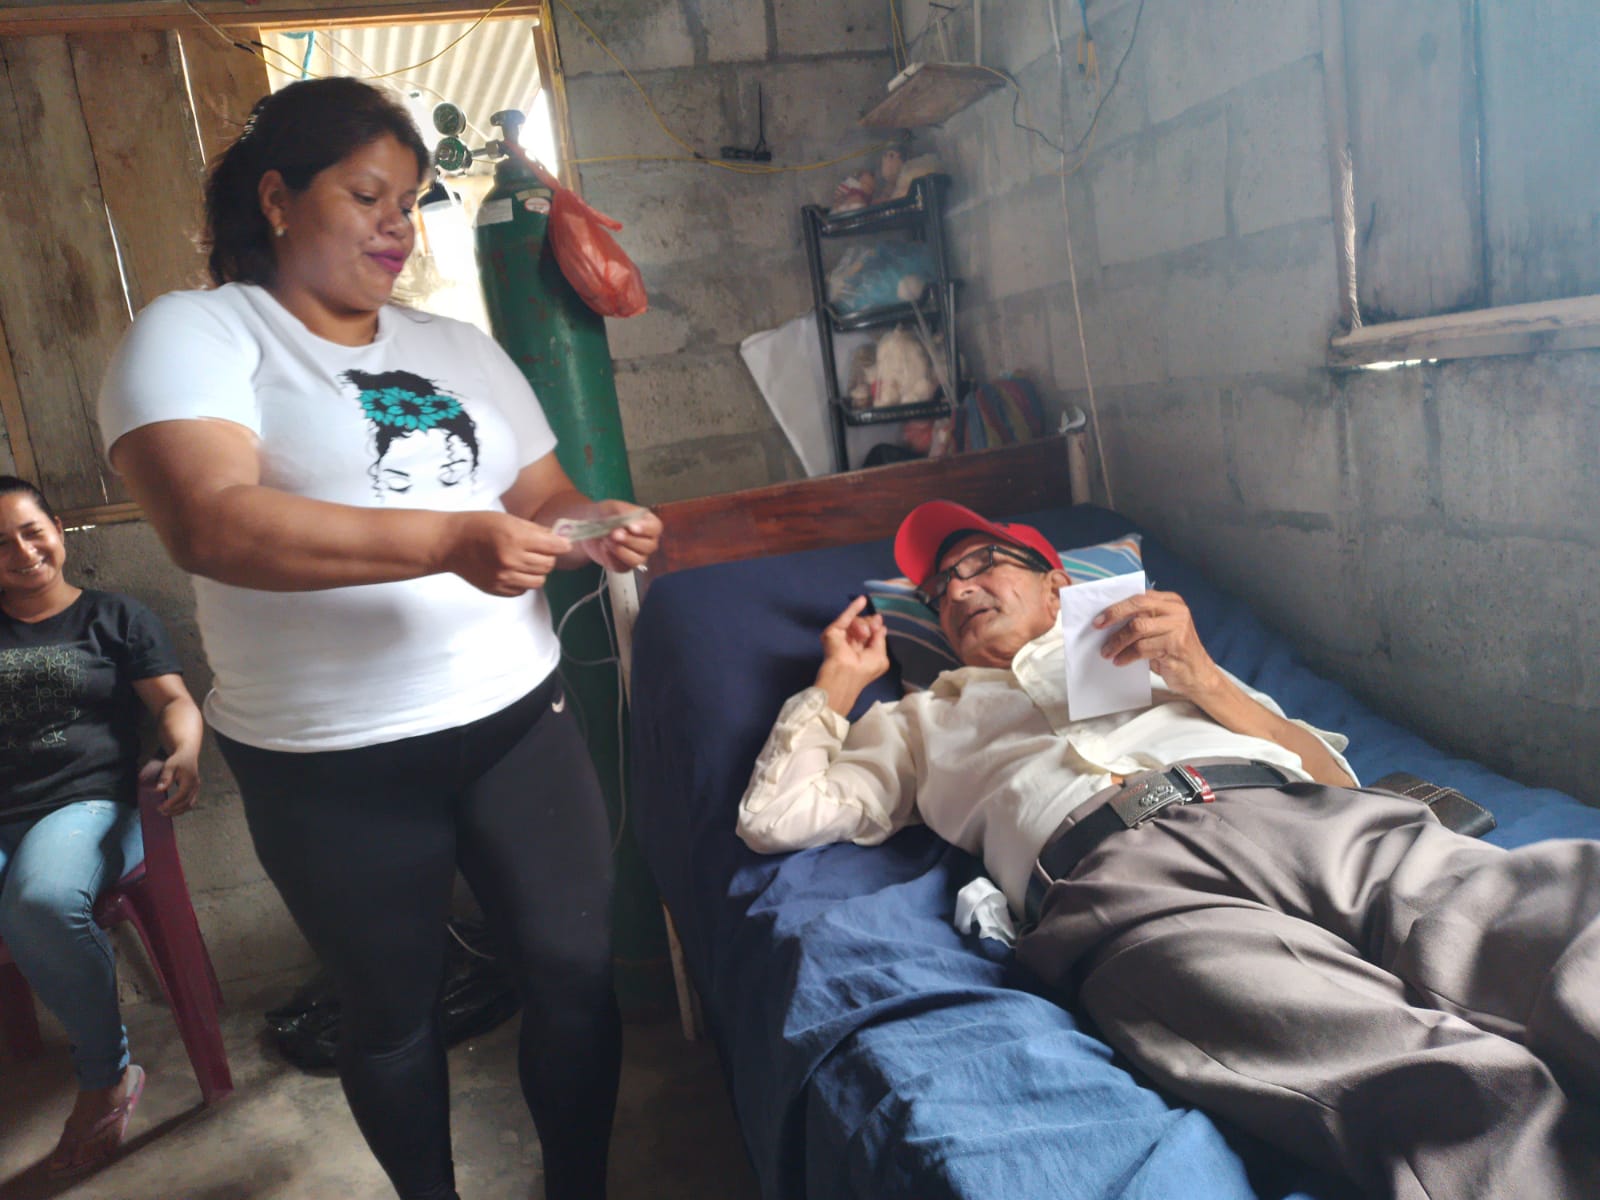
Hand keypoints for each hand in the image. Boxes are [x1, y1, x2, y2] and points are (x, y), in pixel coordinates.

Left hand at [154, 751, 200, 815]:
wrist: (188, 755)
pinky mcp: (195, 790)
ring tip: (166, 813)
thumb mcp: (170, 766)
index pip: (181, 795)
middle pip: (186, 803)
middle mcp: (195, 786)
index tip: (161, 807)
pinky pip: (190, 802)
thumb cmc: (178, 760)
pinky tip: (173, 810)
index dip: (171, 803)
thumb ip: (165, 777)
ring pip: (190, 805)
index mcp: (189, 780)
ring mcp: (196, 789)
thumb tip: (159, 790)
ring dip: (178, 811)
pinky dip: (182, 808)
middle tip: (160, 811)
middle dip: (173, 809)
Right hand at [442, 511, 570, 595]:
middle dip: (549, 557)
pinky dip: (524, 582)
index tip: (563, 544)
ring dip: (538, 572)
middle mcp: (512, 560)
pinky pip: (523, 590)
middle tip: (540, 551)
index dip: (562, 545)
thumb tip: (558, 539)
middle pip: (548, 565)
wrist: (450, 543)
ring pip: (539, 581)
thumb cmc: (479, 525)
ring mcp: (504, 578)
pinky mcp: (497, 590)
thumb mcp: (508, 519)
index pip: (553, 547)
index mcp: (516, 538)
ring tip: (528, 563)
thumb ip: (535, 531)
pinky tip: (515, 571)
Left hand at [581, 502, 661, 572]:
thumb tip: (630, 522)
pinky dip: (611, 558)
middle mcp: (647, 541)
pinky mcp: (623, 566)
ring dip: (620, 551)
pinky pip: (622, 567)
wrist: (588, 526)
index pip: (655, 528)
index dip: (645, 529)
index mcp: (648, 523)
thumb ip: (622, 512)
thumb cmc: (605, 515)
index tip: (631, 527)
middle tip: (614, 534)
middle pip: (649, 546)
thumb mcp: (612, 507)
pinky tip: (604, 548)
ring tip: (606, 540)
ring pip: (637, 560)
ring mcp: (637, 555)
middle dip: (629, 540)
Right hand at [816, 596, 888, 713]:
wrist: (845, 675)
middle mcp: (851, 643)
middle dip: (870, 625)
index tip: (879, 625)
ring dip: (862, 625)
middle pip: (864, 625)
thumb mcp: (880, 655)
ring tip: (863, 634)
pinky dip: (853, 608)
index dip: (876, 627)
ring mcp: (841, 637)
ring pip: (856, 622)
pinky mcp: (833, 631)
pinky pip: (845, 617)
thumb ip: (880, 639)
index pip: (870, 633)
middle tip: (871, 630)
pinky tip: (862, 599)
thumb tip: (881, 625)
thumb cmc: (864, 671)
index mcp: (862, 651)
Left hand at [1094, 589, 1223, 700]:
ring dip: (1117, 642)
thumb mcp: (1159, 630)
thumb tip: (1108, 620)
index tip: (1098, 618)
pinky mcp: (1175, 646)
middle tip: (1098, 628)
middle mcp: (1176, 611)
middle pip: (1139, 606)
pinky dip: (1127, 655)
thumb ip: (1143, 619)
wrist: (1198, 675)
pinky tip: (1120, 661)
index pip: (1139, 597)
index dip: (1116, 606)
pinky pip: (1142, 648)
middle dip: (1114, 616)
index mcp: (1171, 602)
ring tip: (1107, 652)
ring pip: (1137, 628)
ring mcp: (1178, 627)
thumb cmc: (1173, 651)